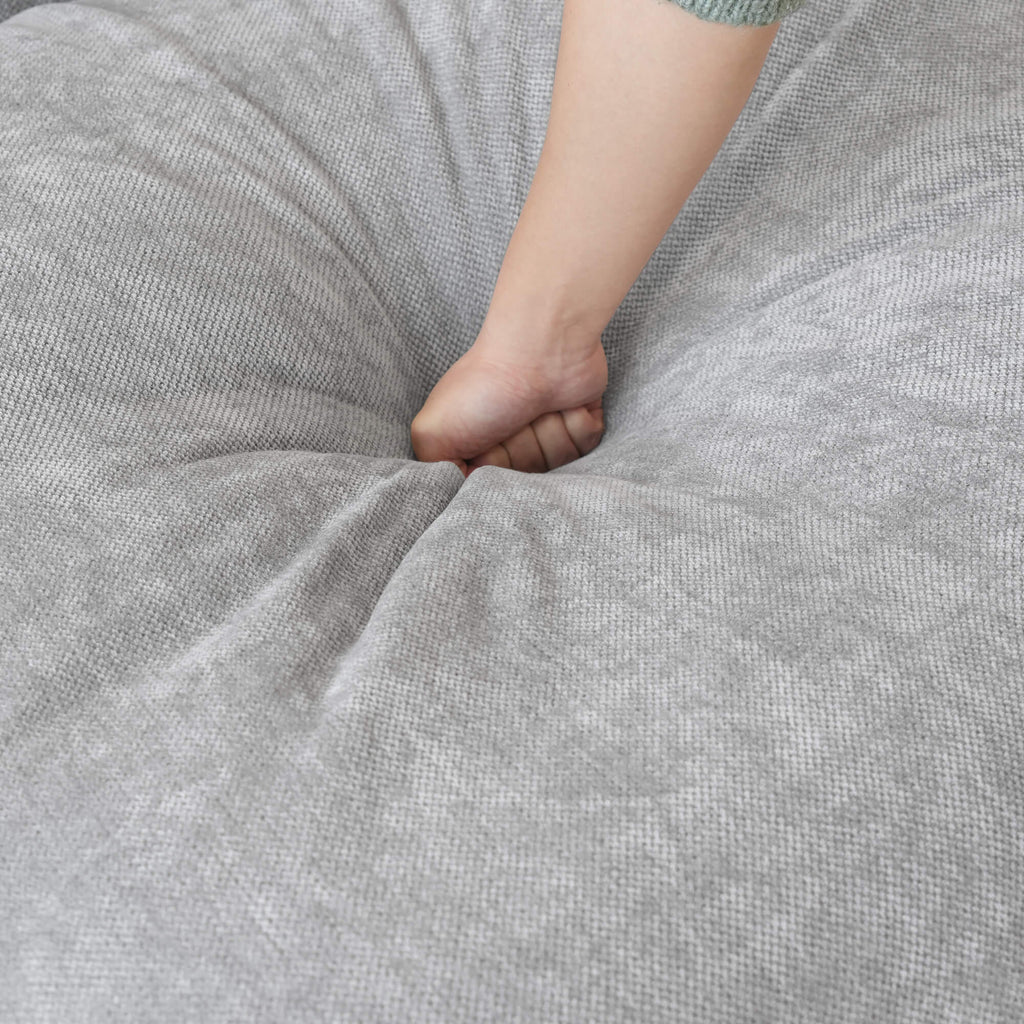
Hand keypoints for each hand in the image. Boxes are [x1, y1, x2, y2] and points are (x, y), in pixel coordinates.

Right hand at [410, 315, 607, 475]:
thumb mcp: (432, 433)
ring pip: (558, 467)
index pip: (491, 490)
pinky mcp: (582, 423)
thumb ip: (436, 474)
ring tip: (536, 405)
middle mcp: (512, 442)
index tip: (483, 449)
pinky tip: (563, 402)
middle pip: (526, 482)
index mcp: (477, 446)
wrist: (539, 347)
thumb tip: (461, 493)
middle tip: (510, 418)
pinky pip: (585, 449)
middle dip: (520, 453)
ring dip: (548, 435)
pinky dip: (575, 425)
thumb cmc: (485, 385)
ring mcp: (548, 432)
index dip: (490, 472)